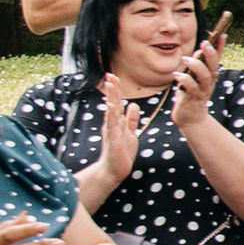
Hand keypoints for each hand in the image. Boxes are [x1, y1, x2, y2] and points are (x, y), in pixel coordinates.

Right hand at [90, 77, 140, 191]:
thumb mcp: (130, 133)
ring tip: (109, 84)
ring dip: (111, 97)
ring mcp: (111, 131)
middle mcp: (112, 124)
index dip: (116, 89)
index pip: (116, 102)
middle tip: (109, 74)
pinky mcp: (113, 140)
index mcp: (117, 121)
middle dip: (112, 89)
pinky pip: (112, 126)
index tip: (114, 76)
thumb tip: (133, 105)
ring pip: (111, 111)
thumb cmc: (121, 152)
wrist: (114, 170)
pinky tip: (111, 106)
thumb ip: (131, 119)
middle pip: (112, 103)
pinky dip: (112, 115)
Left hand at [166, 18, 227, 132]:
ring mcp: (202, 90)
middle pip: (213, 66)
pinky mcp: (192, 98)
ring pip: (204, 76)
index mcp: (210, 74)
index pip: (217, 58)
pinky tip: (176, 75)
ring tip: (185, 59)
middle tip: (204, 43)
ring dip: (196, 66)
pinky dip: (184, 80)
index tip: (223, 34)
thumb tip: (199, 51)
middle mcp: (209, 82)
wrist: (190, 117)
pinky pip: (190, 87)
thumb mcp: (194, 76)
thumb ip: (197, 64)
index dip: (220, 47)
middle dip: (211, 54)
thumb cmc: (190, 93)